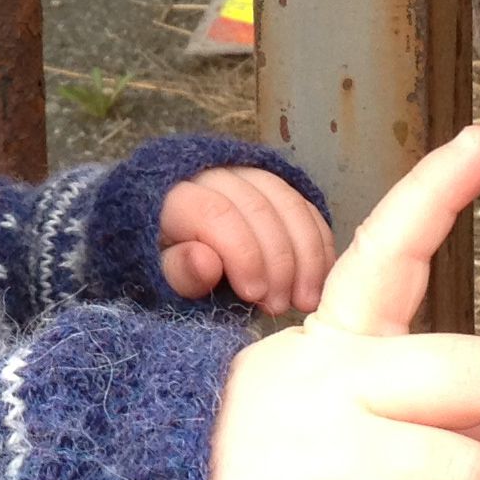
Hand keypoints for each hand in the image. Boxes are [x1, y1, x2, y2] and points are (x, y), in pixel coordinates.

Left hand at [158, 167, 334, 313]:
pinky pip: (304, 206)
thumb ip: (180, 272)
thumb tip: (206, 263)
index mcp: (174, 194)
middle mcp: (212, 173)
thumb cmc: (165, 265)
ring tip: (304, 299)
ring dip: (305, 254)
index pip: (216, 214)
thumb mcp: (160, 276)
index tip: (255, 294)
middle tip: (280, 305)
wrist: (172, 243)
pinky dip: (317, 243)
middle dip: (277, 261)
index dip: (243, 253)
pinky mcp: (273, 185)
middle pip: (258, 207)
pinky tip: (318, 278)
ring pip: (288, 203)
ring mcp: (246, 174)